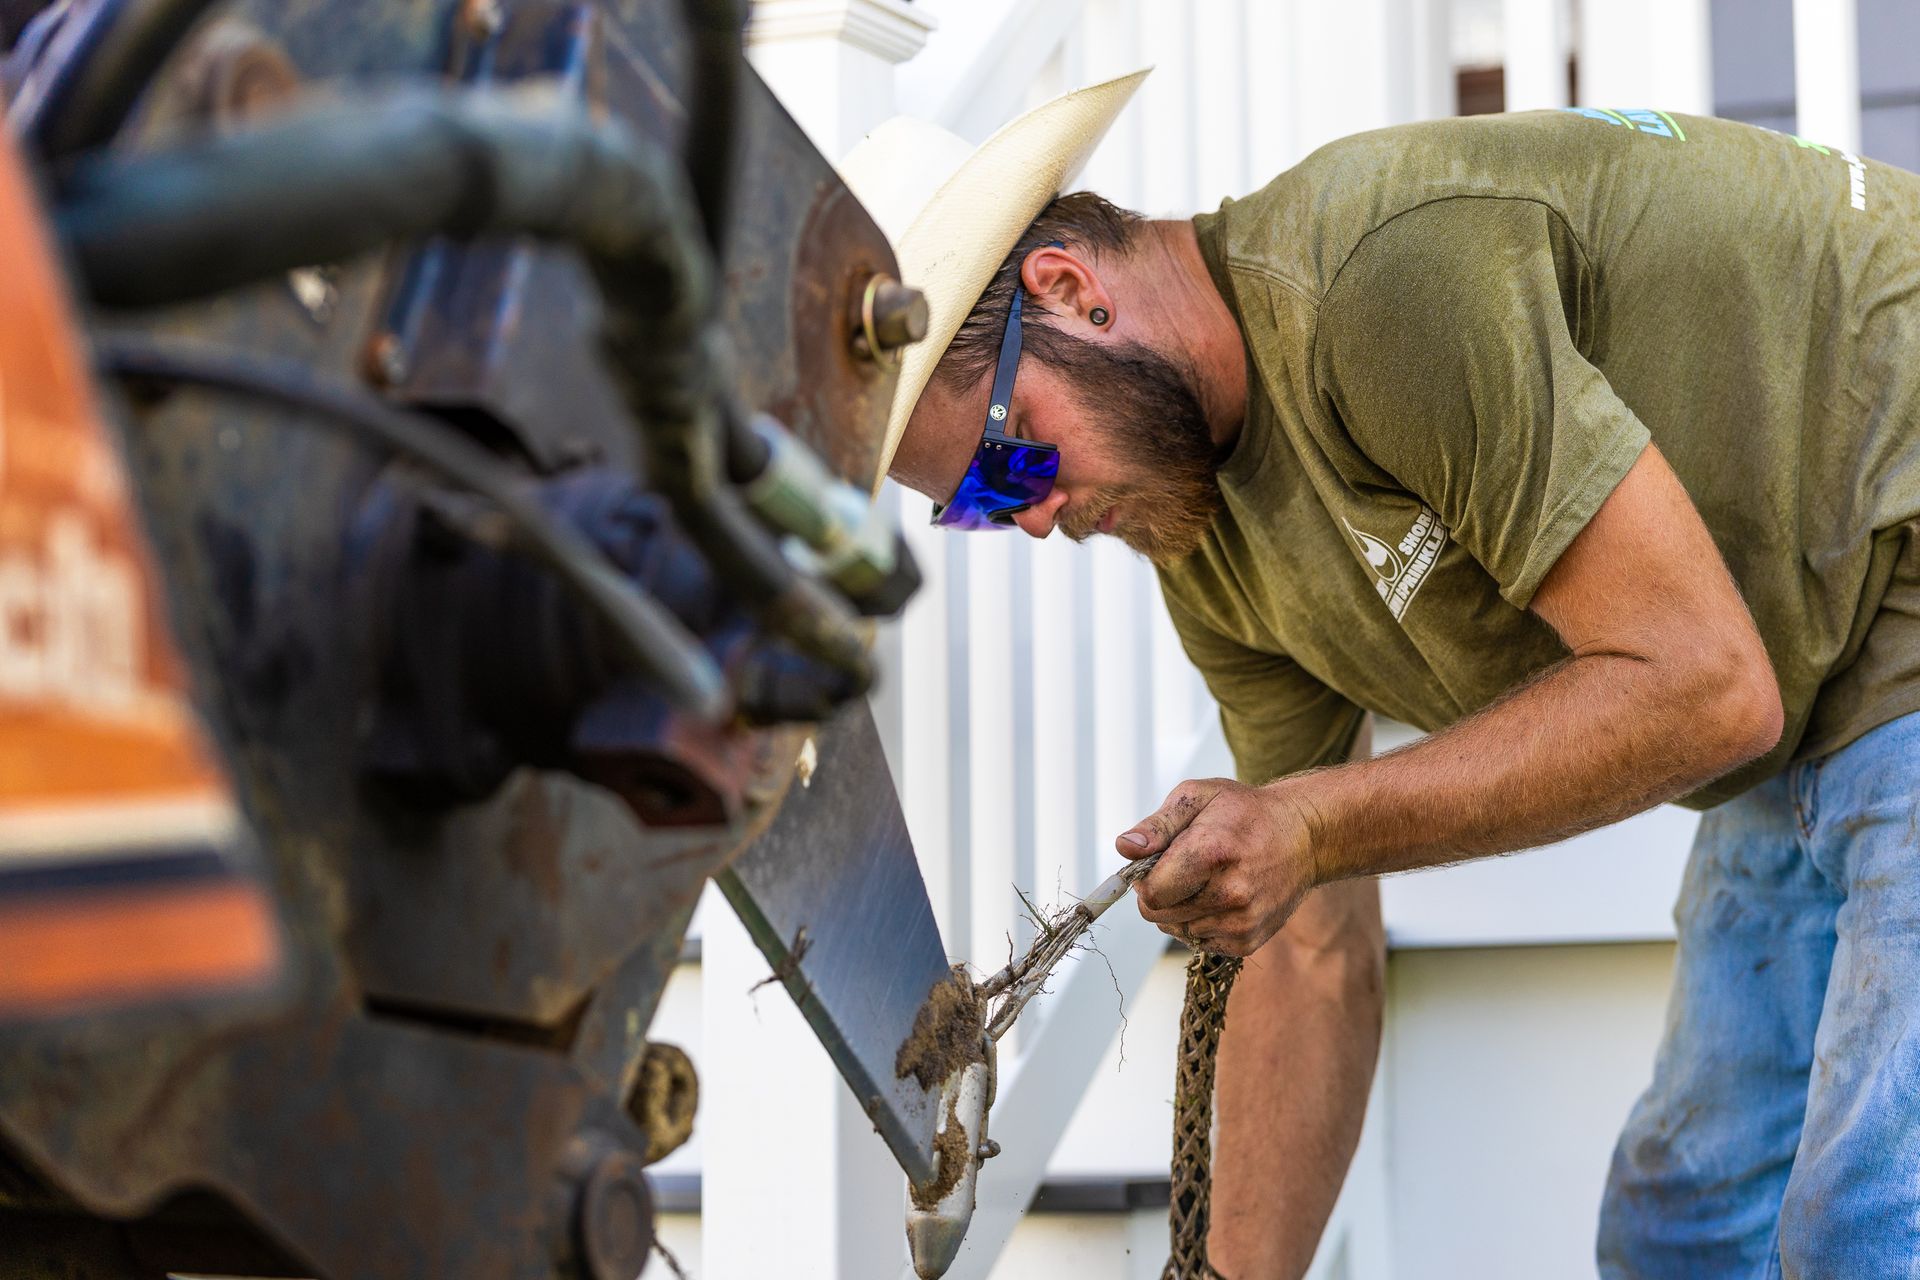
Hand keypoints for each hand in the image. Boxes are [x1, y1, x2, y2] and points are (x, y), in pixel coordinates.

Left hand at [1115, 777, 1318, 956]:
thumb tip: (1125, 848)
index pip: (1152, 893)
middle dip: (1160, 893)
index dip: (1144, 880)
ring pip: (1178, 930)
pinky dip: (1200, 922)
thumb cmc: (1244, 812)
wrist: (1303, 837)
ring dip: (1180, 909)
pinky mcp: (1249, 941)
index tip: (1156, 864)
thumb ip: (1157, 825)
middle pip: (1159, 915)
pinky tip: (1220, 897)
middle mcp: (1231, 893)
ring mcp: (1243, 921)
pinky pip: (1200, 941)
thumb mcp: (1198, 797)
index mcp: (1213, 852)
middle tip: (1184, 869)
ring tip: (1207, 880)